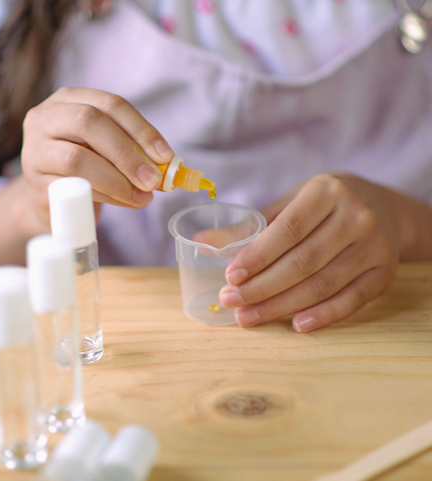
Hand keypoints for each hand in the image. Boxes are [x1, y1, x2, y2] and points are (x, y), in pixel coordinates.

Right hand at [21, 87, 174, 233]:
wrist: (54, 201)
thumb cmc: (88, 169)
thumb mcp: (109, 151)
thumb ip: (134, 152)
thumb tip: (166, 167)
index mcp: (70, 100)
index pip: (110, 104)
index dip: (141, 129)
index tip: (166, 155)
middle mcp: (46, 117)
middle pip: (89, 122)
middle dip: (128, 153)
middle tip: (153, 179)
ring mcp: (34, 150)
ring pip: (77, 159)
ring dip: (117, 180)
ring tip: (143, 196)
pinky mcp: (35, 184)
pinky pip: (72, 189)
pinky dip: (104, 196)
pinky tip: (124, 202)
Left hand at [218, 173, 405, 331]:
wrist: (382, 207)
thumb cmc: (323, 204)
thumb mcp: (290, 203)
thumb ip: (250, 227)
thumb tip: (203, 243)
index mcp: (327, 191)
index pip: (288, 230)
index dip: (257, 257)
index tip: (230, 278)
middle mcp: (356, 216)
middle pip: (303, 262)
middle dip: (262, 287)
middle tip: (232, 302)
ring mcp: (375, 246)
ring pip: (323, 284)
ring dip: (282, 306)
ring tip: (249, 317)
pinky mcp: (384, 271)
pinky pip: (352, 299)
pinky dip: (323, 315)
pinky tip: (295, 325)